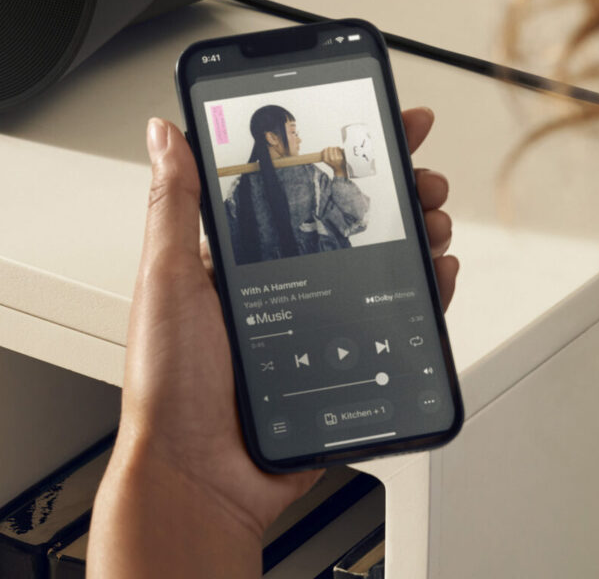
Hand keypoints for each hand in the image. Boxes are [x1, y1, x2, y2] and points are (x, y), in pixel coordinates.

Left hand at [92, 108, 455, 578]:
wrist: (201, 477)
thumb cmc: (169, 387)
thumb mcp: (166, 279)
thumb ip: (174, 204)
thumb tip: (163, 131)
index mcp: (237, 259)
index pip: (295, 186)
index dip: (338, 148)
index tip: (374, 119)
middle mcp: (281, 285)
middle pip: (351, 220)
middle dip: (394, 187)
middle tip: (418, 173)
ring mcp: (316, 323)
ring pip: (381, 264)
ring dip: (416, 232)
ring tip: (431, 218)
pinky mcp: (345, 362)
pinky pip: (394, 322)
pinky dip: (425, 294)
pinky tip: (435, 273)